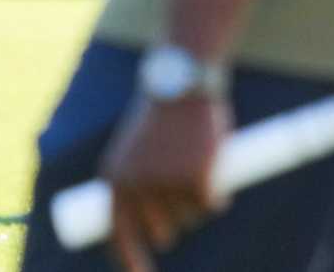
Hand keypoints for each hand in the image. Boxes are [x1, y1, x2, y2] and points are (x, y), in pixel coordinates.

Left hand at [103, 95, 229, 270]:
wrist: (180, 80)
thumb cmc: (158, 117)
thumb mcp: (134, 150)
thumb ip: (137, 186)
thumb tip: (149, 230)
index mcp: (115, 181)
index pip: (119, 236)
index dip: (131, 262)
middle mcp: (138, 187)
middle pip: (162, 232)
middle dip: (175, 223)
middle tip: (183, 195)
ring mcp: (167, 184)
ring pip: (190, 218)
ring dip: (197, 203)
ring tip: (197, 167)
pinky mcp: (197, 176)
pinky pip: (212, 205)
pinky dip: (218, 196)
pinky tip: (217, 174)